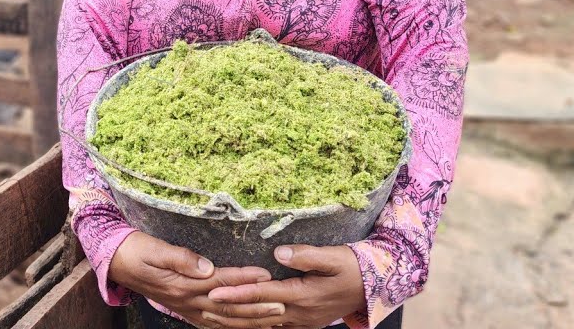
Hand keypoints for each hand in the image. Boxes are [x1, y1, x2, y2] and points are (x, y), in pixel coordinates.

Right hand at [108, 232, 282, 328]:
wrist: (117, 262)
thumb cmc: (137, 250)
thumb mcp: (156, 248)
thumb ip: (181, 258)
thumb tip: (207, 266)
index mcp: (183, 284)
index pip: (220, 282)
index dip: (244, 279)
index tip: (265, 274)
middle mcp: (188, 301)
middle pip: (228, 306)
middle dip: (256, 306)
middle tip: (282, 303)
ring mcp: (187, 309)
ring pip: (224, 320)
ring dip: (251, 320)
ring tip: (275, 318)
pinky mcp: (185, 310)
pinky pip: (213, 324)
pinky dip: (232, 327)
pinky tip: (247, 327)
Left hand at [199, 244, 365, 328]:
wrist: (373, 287)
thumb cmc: (353, 268)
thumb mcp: (333, 257)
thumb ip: (306, 255)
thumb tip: (278, 252)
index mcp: (303, 296)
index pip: (261, 294)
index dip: (236, 293)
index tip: (212, 290)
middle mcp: (299, 315)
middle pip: (255, 315)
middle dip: (227, 310)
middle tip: (200, 304)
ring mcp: (301, 323)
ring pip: (261, 325)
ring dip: (236, 321)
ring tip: (211, 315)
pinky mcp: (304, 324)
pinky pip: (272, 327)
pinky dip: (253, 325)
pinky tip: (238, 322)